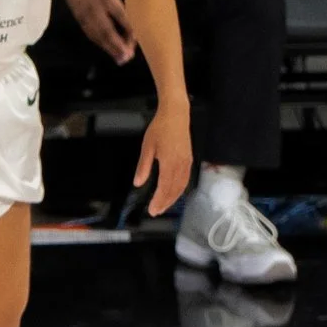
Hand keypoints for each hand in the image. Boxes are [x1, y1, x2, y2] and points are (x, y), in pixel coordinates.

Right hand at [56, 0, 133, 61]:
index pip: (121, 16)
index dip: (129, 29)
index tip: (137, 40)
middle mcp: (96, 7)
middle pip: (108, 30)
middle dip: (118, 45)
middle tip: (128, 58)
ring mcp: (86, 14)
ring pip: (98, 35)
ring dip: (109, 48)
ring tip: (120, 60)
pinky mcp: (79, 18)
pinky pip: (90, 33)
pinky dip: (99, 43)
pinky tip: (107, 50)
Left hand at [135, 101, 191, 216]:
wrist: (176, 114)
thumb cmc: (160, 128)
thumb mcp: (147, 147)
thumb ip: (143, 167)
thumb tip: (138, 182)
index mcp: (169, 162)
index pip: (164, 187)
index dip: (158, 200)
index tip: (152, 210)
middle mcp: (180, 164)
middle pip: (174, 189)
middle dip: (165, 203)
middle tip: (156, 212)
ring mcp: (186, 162)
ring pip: (181, 186)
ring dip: (173, 198)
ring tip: (164, 206)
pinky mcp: (189, 159)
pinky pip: (185, 179)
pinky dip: (179, 189)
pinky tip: (174, 193)